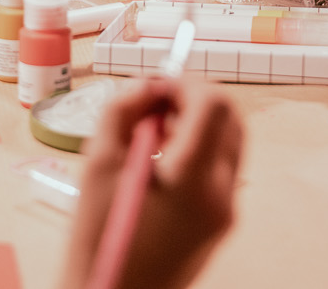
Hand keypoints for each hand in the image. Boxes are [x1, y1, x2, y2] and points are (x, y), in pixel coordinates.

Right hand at [63, 79, 242, 288]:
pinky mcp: (221, 225)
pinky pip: (221, 171)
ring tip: (152, 135)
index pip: (213, 103)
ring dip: (197, 124)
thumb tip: (145, 84)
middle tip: (154, 105)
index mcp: (193, 179)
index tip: (153, 88)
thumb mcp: (97, 167)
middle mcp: (221, 195)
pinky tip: (160, 164)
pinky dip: (199, 152)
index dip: (183, 84)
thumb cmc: (98, 244)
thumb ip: (121, 112)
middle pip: (230, 118)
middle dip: (194, 100)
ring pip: (229, 142)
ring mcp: (226, 213)